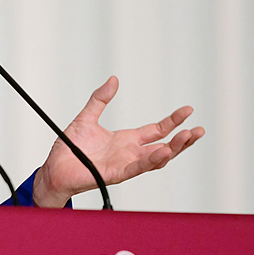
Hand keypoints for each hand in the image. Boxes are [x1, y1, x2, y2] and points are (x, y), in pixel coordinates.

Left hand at [32, 76, 203, 207]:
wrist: (54, 168)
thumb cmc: (69, 149)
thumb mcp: (87, 117)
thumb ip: (100, 99)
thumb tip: (113, 80)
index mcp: (126, 140)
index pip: (156, 130)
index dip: (172, 121)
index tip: (188, 110)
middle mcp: (130, 153)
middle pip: (164, 146)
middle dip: (182, 140)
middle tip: (199, 130)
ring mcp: (125, 165)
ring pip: (156, 159)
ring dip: (173, 149)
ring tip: (187, 138)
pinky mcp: (115, 174)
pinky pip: (137, 168)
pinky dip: (151, 160)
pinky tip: (163, 152)